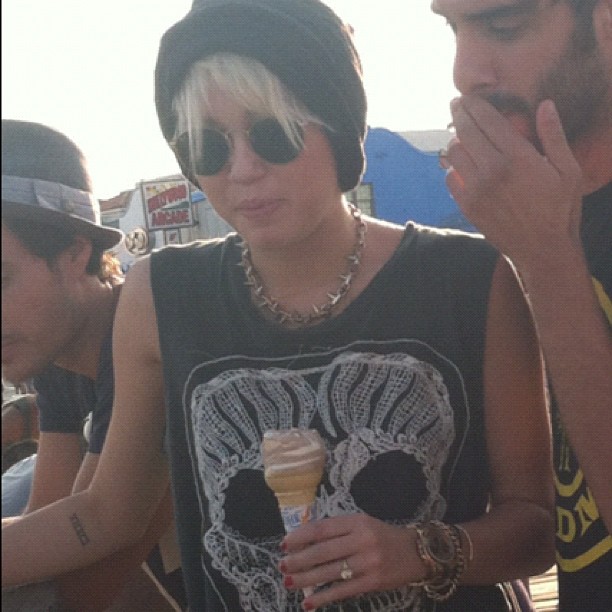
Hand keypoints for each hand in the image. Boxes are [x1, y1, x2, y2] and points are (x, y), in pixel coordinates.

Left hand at [279, 513, 420, 609]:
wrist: (416, 552)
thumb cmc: (383, 536)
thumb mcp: (362, 524)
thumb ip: (338, 530)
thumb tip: (305, 540)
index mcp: (357, 521)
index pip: (322, 528)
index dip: (301, 536)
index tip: (285, 544)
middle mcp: (362, 539)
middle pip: (323, 551)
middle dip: (299, 559)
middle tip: (282, 565)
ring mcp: (368, 562)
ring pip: (330, 572)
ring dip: (306, 579)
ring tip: (289, 582)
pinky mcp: (373, 582)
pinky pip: (343, 590)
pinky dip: (324, 597)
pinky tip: (309, 603)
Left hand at [445, 96, 583, 266]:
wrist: (542, 250)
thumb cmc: (560, 209)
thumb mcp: (569, 171)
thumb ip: (554, 136)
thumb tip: (544, 105)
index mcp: (518, 156)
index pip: (488, 119)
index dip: (475, 104)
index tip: (468, 97)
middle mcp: (493, 170)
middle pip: (466, 131)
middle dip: (459, 113)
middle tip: (455, 105)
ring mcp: (476, 189)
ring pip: (453, 153)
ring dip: (455, 140)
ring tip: (460, 135)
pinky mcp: (467, 206)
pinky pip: (450, 178)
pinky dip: (452, 168)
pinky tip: (461, 165)